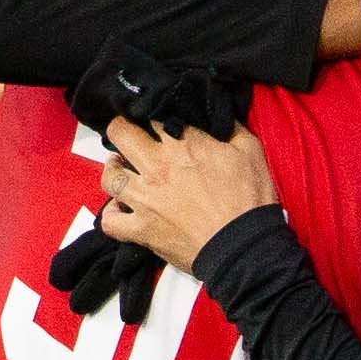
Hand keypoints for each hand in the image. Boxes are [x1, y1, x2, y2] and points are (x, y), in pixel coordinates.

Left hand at [98, 118, 279, 272]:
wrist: (242, 247)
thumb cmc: (248, 199)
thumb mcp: (250, 151)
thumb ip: (230, 126)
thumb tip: (215, 114)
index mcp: (183, 144)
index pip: (153, 115)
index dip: (150, 112)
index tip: (154, 117)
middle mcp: (156, 167)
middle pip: (120, 134)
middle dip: (121, 128)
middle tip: (128, 134)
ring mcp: (145, 199)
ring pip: (110, 177)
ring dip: (112, 170)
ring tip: (120, 168)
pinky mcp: (141, 229)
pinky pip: (110, 221)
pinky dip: (111, 215)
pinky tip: (120, 209)